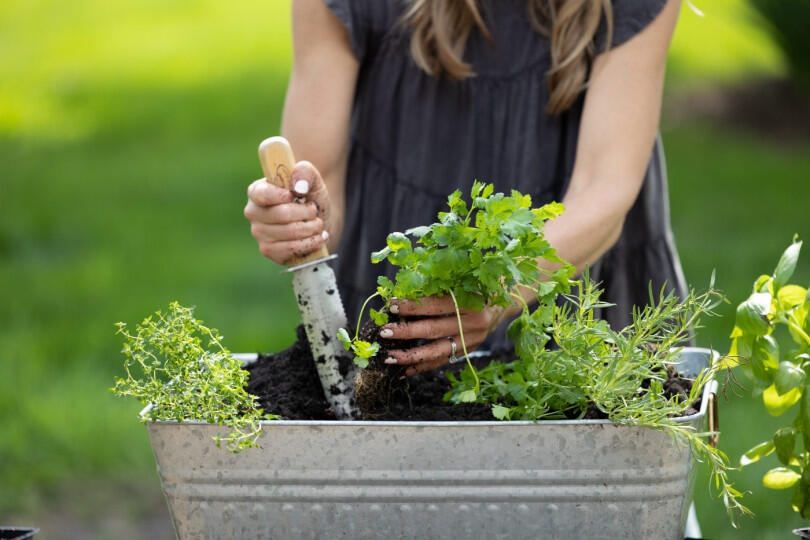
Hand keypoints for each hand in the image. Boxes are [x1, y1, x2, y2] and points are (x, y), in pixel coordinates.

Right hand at [244, 161, 330, 264]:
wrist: (319, 222)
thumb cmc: (310, 198)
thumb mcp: (312, 179)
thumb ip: (305, 171)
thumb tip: (298, 184)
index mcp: (257, 191)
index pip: (261, 194)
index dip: (281, 196)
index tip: (295, 195)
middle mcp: (253, 212)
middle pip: (282, 214)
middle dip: (307, 212)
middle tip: (314, 211)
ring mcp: (259, 233)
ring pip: (290, 232)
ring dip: (312, 227)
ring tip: (318, 224)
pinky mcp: (269, 251)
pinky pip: (291, 249)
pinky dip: (310, 243)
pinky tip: (318, 237)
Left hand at [379, 296, 511, 375]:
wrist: (507, 300)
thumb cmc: (479, 284)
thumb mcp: (463, 280)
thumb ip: (438, 286)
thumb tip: (403, 293)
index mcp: (471, 300)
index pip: (436, 305)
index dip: (413, 306)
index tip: (392, 305)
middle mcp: (473, 323)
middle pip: (434, 329)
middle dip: (407, 332)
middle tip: (385, 332)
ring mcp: (472, 340)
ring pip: (438, 351)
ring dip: (411, 356)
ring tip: (389, 357)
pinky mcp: (470, 351)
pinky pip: (443, 361)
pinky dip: (423, 366)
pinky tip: (405, 370)